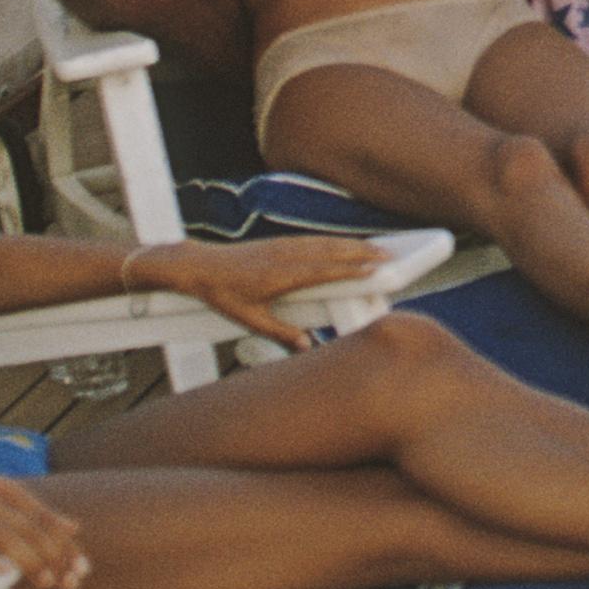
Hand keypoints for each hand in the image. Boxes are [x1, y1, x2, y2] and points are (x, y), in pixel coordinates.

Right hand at [0, 471, 90, 588]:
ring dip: (31, 561)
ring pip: (7, 538)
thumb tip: (74, 527)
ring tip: (49, 581)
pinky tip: (7, 573)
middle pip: (30, 529)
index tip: (83, 567)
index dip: (66, 543)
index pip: (43, 517)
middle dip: (56, 556)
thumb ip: (32, 512)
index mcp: (3, 487)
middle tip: (72, 581)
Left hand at [133, 234, 388, 345]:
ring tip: (376, 247)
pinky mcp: (278, 243)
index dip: (352, 268)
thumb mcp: (249, 319)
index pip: (325, 270)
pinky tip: (345, 244)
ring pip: (325, 243)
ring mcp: (283, 246)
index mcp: (281, 275)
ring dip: (352, 244)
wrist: (199, 267)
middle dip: (362, 252)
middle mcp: (286, 256)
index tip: (375, 267)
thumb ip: (280, 333)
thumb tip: (306, 347)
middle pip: (332, 252)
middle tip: (389, 255)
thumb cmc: (222, 294)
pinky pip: (313, 240)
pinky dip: (334, 241)